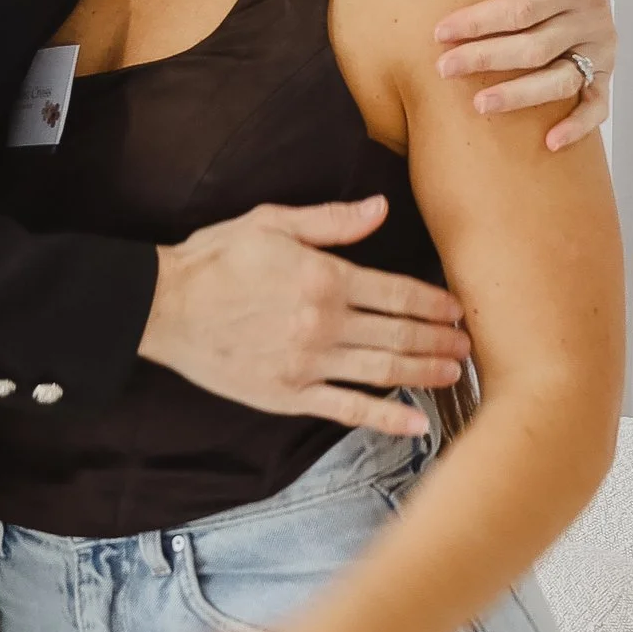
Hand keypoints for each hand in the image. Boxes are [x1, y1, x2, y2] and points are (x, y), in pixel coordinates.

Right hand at [139, 196, 468, 437]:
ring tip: (453, 373)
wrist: (164, 307)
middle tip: (469, 344)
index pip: (396, 292)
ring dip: (424, 372)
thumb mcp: (272, 223)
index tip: (456, 309)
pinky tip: (415, 422)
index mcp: (324, 277)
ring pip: (383, 370)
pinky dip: (385, 418)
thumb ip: (332, 221)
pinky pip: (348, 409)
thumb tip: (381, 209)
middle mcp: (324, 323)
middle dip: (439, 339)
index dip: (432, 301)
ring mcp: (309, 364)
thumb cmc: (215, 260)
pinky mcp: (290, 395)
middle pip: (399, 333)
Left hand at [433, 0, 614, 148]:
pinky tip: (548, 143)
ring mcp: (601, 49)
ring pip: (560, 82)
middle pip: (534, 49)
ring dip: (519, 97)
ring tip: (477, 105)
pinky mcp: (604, 71)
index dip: (479, 22)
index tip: (440, 32)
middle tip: (443, 68)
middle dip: (485, 59)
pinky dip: (577, 126)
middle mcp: (595, 18)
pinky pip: (597, 106)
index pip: (522, 9)